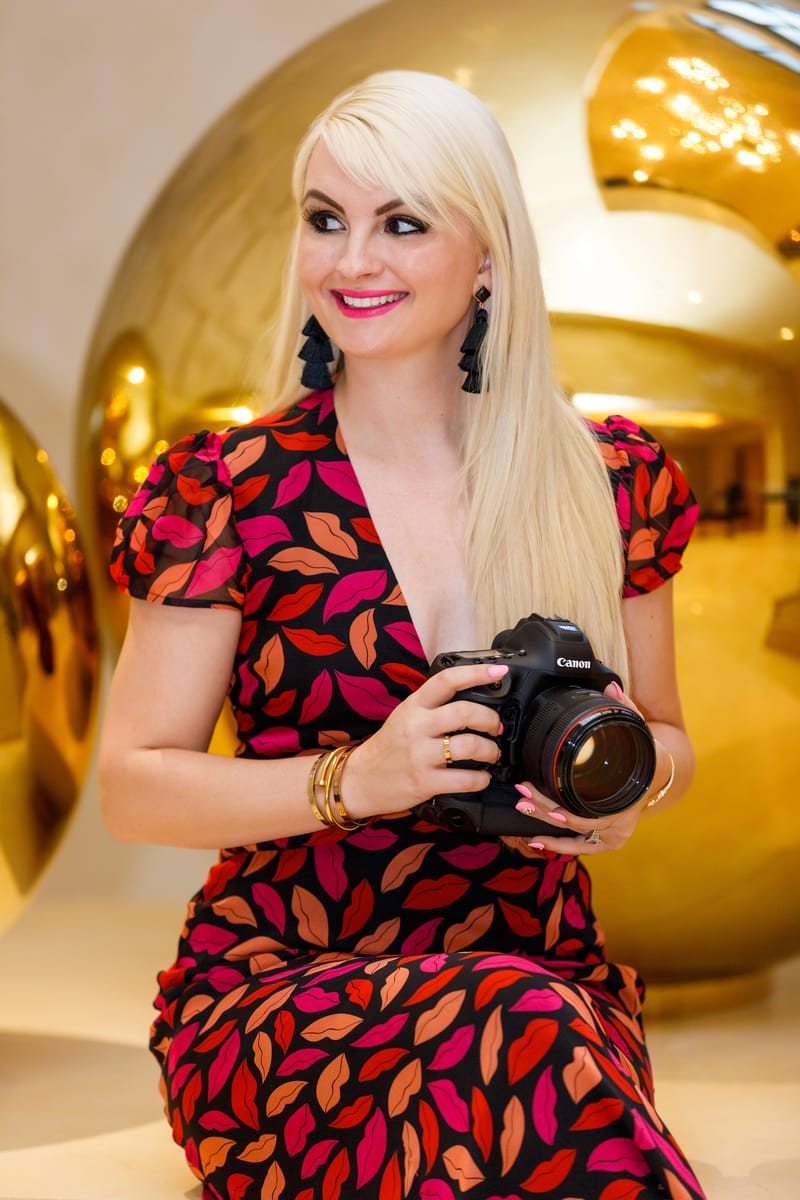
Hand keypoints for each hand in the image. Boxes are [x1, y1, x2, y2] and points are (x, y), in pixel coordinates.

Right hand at [341, 663, 506, 819]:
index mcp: (413, 706)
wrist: (360, 780)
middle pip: (465, 712)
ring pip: (470, 746)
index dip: (476, 673)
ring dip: (491, 750)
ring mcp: (420, 755)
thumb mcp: (405, 716)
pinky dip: (482, 779)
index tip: (498, 671)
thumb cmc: (388, 748)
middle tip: (495, 727)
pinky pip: (466, 779)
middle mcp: (416, 727)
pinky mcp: (425, 782)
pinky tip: (481, 777)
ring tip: (491, 753)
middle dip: (490, 719)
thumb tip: (473, 701)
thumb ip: (433, 707)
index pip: (447, 680)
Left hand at [511, 681, 654, 856]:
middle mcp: (620, 824)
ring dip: (546, 829)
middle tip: (523, 794)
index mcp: (627, 801)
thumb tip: (611, 685)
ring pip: (575, 840)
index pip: (594, 814)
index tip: (549, 803)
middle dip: (546, 811)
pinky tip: (534, 840)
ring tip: (524, 808)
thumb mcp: (640, 730)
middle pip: (578, 826)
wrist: (660, 777)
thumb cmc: (646, 755)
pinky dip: (557, 846)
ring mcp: (612, 835)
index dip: (569, 812)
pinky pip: (579, 847)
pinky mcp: (604, 840)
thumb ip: (626, 707)